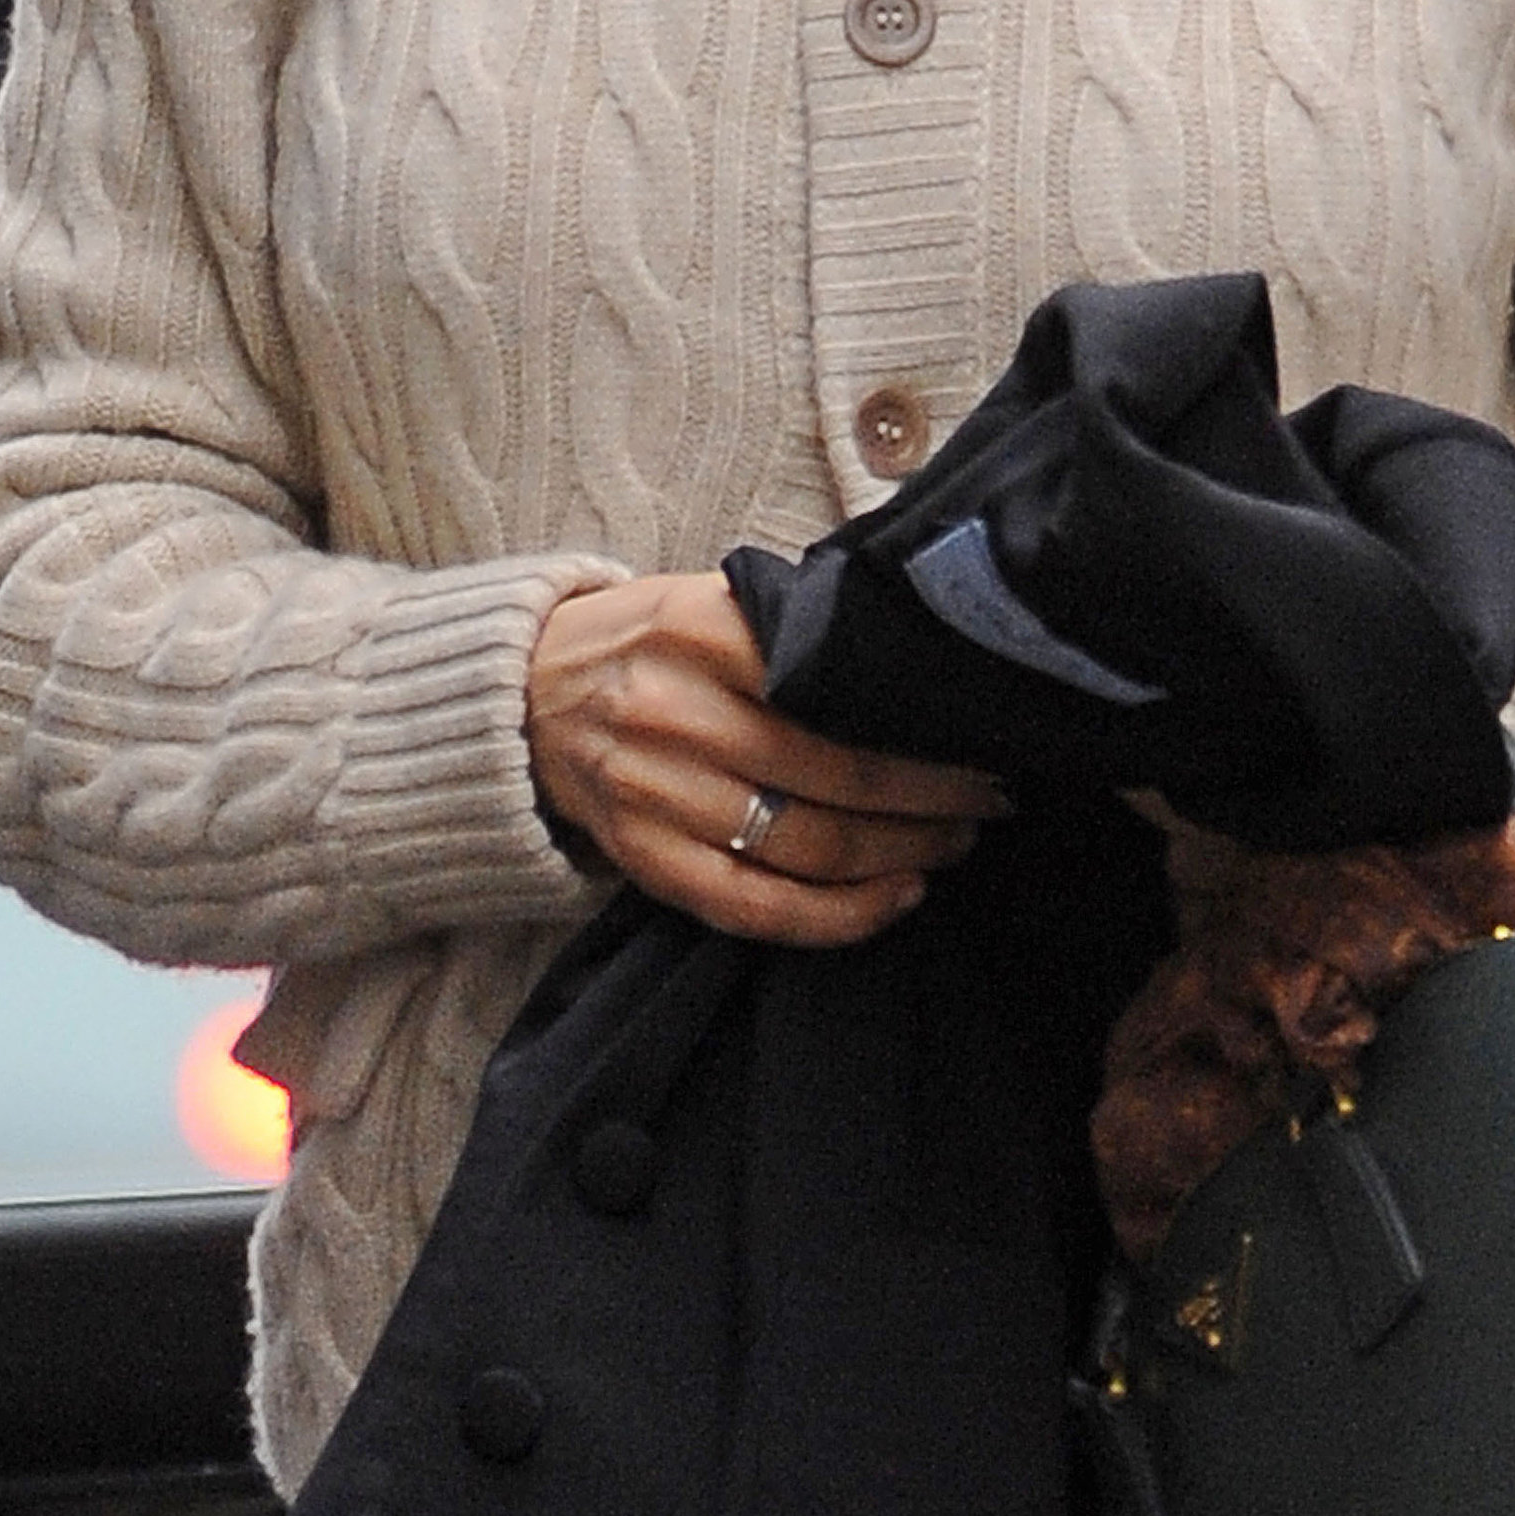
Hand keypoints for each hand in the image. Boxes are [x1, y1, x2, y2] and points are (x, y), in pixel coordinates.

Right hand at [525, 570, 1007, 945]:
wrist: (523, 691)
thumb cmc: (644, 639)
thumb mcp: (709, 598)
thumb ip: (794, 625)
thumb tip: (915, 662)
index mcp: (699, 632)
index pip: (834, 688)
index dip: (920, 726)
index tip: (984, 737)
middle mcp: (673, 714)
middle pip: (834, 774)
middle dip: (931, 797)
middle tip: (991, 800)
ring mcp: (653, 795)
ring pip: (804, 846)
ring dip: (899, 855)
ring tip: (952, 844)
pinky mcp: (642, 860)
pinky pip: (753, 907)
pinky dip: (835, 916)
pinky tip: (894, 900)